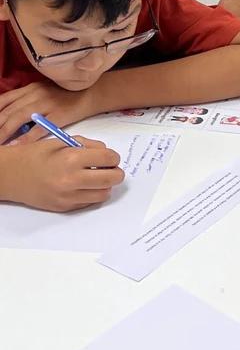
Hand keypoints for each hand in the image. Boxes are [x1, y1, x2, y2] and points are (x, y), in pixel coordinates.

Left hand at [0, 82, 97, 145]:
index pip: (5, 100)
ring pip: (19, 119)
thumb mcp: (44, 90)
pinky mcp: (58, 114)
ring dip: (5, 133)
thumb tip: (9, 115)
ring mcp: (46, 103)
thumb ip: (27, 99)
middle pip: (8, 111)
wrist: (92, 92)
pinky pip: (38, 128)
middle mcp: (35, 94)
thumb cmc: (66, 94)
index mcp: (30, 88)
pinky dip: (26, 138)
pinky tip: (17, 146)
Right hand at [1, 137, 123, 211]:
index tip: (112, 157)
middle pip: (111, 179)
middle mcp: (72, 180)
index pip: (108, 159)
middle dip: (116, 173)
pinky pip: (89, 202)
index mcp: (72, 158)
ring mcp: (68, 197)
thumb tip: (106, 153)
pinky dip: (92, 194)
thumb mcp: (62, 141)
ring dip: (105, 186)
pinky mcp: (64, 208)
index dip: (114, 157)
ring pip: (103, 194)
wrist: (13, 175)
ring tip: (97, 178)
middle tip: (111, 169)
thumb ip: (88, 145)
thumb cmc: (37, 155)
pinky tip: (84, 186)